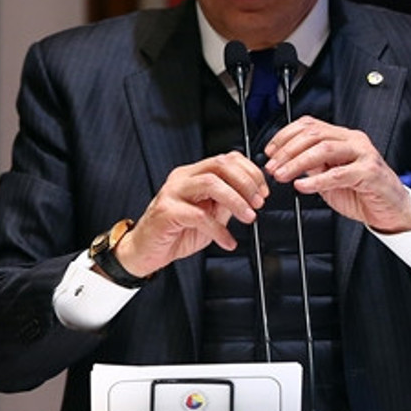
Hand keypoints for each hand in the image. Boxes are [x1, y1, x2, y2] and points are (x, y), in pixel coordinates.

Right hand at [114, 151, 268, 276]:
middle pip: (220, 164)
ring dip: (236, 200)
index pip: (226, 159)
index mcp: (194, 174)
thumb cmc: (175, 233)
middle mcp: (183, 178)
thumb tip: (251, 197)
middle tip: (258, 202)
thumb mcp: (209, 216)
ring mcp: (173, 192)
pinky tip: (227, 241)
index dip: (250, 172)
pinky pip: (198, 215)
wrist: (147, 252)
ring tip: (248, 217)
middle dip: (246, 182)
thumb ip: (226, 204)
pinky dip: (218, 230)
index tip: (263, 191)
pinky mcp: (166, 211)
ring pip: (211, 183)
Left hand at [264, 116, 410, 233]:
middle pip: (313, 134)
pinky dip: (316, 180)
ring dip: (297, 162)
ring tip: (282, 175)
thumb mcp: (330, 175)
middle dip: (287, 150)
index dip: (285, 136)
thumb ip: (312, 165)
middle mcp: (353, 140)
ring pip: (323, 149)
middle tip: (272, 166)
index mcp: (343, 137)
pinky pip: (338, 173)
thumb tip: (285, 161)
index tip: (270, 151)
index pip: (309, 125)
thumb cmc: (362, 192)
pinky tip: (302, 186)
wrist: (390, 210)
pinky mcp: (369, 172)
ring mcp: (363, 154)